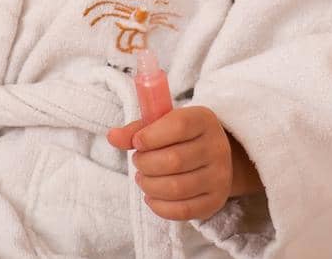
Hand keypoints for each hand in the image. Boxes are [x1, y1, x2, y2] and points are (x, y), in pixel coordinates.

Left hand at [107, 105, 242, 222]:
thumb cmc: (181, 137)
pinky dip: (159, 206)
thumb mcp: (162, 124)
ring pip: (176, 188)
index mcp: (203, 120)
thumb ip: (137, 130)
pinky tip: (151, 196)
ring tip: (143, 178)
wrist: (212, 157)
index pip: (178, 126)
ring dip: (149, 185)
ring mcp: (219, 177)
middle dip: (145, 164)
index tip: (137, 142)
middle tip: (138, 162)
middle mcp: (217, 148)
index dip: (151, 136)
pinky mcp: (215, 201)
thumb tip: (112, 137)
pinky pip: (183, 210)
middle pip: (174, 160)